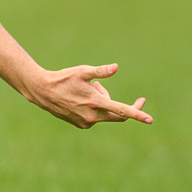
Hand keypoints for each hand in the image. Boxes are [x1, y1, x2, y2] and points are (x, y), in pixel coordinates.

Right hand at [19, 62, 151, 128]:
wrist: (42, 92)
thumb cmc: (63, 78)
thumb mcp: (82, 72)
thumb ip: (101, 71)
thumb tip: (116, 67)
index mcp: (96, 103)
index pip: (121, 110)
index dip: (137, 114)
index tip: (149, 119)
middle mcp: (93, 116)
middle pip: (118, 115)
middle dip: (127, 107)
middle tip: (140, 100)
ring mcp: (87, 122)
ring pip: (107, 113)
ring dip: (106, 101)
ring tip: (93, 87)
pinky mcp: (81, 124)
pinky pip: (97, 117)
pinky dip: (97, 107)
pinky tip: (84, 98)